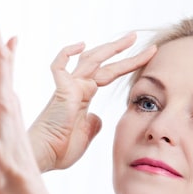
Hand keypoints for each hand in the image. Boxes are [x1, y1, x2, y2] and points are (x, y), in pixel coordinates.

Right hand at [29, 35, 156, 171]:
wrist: (45, 156)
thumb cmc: (61, 149)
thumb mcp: (86, 135)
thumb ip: (93, 123)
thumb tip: (98, 116)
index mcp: (84, 97)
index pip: (109, 74)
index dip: (127, 64)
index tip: (147, 57)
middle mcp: (77, 88)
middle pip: (102, 62)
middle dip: (120, 48)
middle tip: (135, 36)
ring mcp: (68, 87)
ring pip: (91, 60)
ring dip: (111, 48)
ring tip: (130, 38)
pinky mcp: (60, 90)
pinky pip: (59, 66)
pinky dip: (67, 53)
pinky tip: (81, 45)